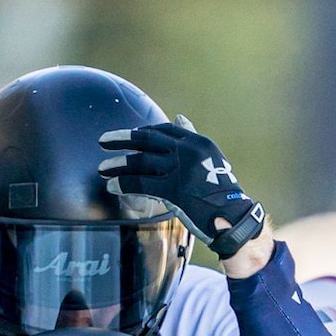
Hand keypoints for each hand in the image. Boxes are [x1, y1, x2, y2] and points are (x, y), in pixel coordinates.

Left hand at [98, 118, 265, 260]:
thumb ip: (193, 138)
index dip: (143, 131)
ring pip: (141, 162)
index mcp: (197, 142)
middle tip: (104, 140)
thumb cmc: (221, 191)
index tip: (130, 135)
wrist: (232, 218)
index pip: (165, 130)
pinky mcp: (173, 190)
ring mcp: (180, 170)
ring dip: (118, 165)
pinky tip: (113, 186)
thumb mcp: (211, 158)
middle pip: (148, 140)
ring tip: (102, 168)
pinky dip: (123, 184)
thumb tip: (180, 117)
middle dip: (123, 139)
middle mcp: (188, 152)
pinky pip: (141, 183)